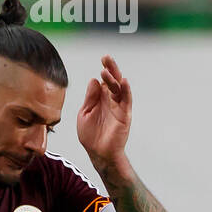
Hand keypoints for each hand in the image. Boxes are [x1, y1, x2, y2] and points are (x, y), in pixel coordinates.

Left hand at [77, 55, 131, 171]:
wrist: (98, 153)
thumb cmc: (91, 136)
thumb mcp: (84, 114)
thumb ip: (89, 98)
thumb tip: (93, 80)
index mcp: (101, 98)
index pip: (104, 81)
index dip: (104, 70)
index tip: (102, 59)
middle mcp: (111, 100)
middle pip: (113, 80)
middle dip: (111, 68)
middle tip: (106, 58)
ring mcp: (119, 106)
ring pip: (119, 88)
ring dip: (114, 78)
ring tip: (106, 71)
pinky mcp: (125, 114)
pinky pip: (127, 100)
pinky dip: (126, 90)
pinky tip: (124, 81)